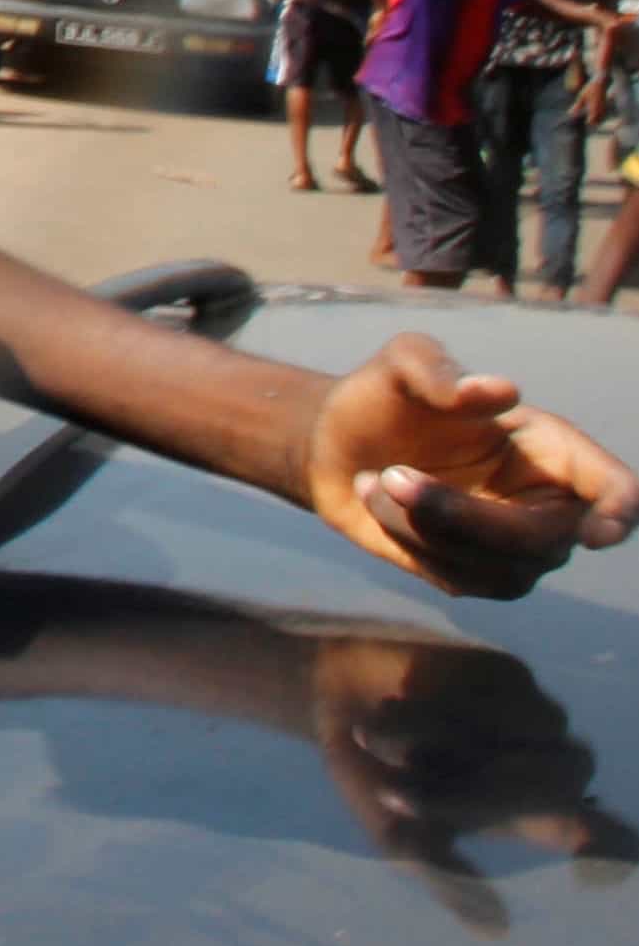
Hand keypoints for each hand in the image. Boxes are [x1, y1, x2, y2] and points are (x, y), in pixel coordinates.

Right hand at [302, 630, 638, 929]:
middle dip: (484, 790)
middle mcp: (546, 768)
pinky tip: (398, 704)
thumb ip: (448, 880)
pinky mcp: (512, 676)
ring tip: (373, 736)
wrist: (334, 696)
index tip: (605, 856)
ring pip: (529, 737)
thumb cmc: (373, 773)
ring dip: (445, 740)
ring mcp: (534, 720)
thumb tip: (498, 934)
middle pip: (563, 781)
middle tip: (399, 794)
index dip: (615, 843)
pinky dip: (442, 710)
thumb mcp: (400, 838)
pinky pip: (499, 699)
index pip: (603, 836)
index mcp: (532, 816)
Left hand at [306, 334, 638, 596]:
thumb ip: (437, 368)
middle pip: (540, 540)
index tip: (598, 534)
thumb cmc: (384, 399)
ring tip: (373, 477)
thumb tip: (501, 391)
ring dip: (419, 524)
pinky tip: (376, 501)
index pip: (614, 488)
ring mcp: (517, 551)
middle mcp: (548, 506)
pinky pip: (455, 579)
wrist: (334, 444)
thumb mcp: (399, 366)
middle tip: (391, 475)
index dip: (620, 511)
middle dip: (461, 515)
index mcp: (553, 450)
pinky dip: (404, 540)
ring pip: (494, 567)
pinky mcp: (476, 578)